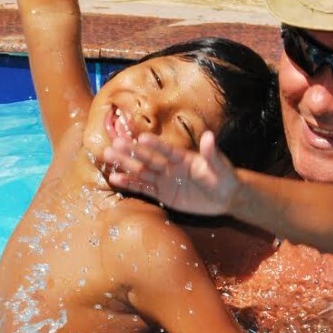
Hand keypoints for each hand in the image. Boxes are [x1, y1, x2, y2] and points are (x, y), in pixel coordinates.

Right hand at [104, 131, 238, 215]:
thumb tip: (210, 136)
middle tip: (114, 143)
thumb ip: (212, 154)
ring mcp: (164, 179)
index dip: (156, 145)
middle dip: (132, 152)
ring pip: (141, 171)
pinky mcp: (162, 193)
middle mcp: (170, 165)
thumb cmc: (224, 177)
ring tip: (108, 156)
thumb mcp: (221, 167)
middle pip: (148, 158)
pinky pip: (144, 189)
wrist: (225, 196)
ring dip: (125, 165)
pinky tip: (114, 178)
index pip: (167, 150)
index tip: (142, 137)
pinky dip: (130, 184)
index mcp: (183, 157)